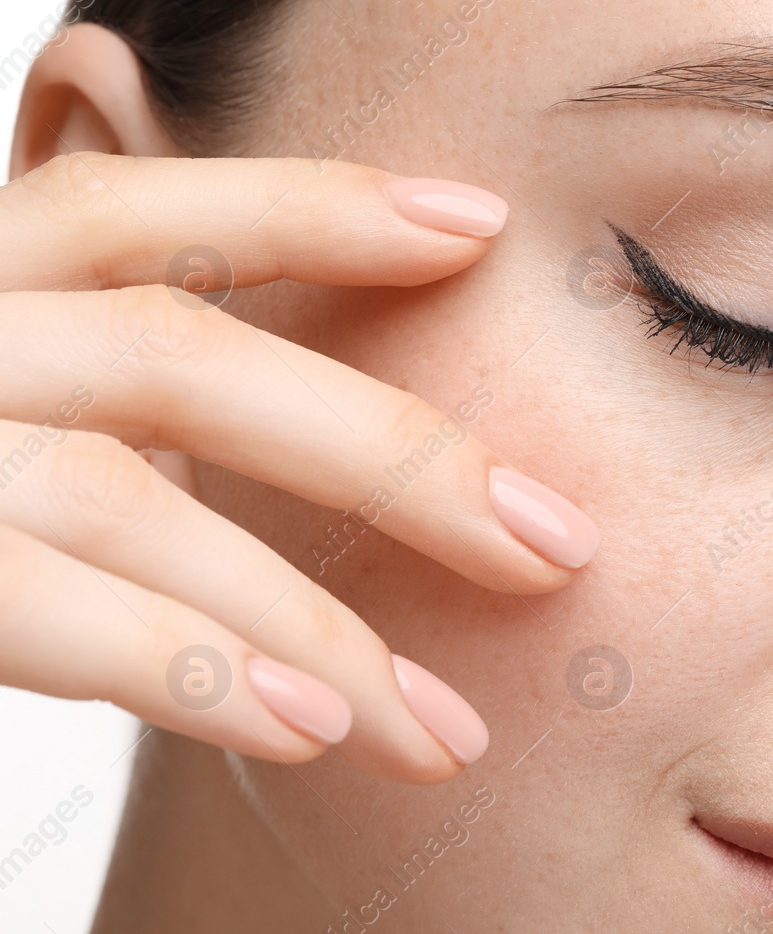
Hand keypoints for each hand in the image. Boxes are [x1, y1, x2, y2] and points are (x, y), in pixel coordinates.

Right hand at [0, 153, 596, 782]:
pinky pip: (38, 606)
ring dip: (311, 615)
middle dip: (391, 455)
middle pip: (191, 358)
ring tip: (443, 729)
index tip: (476, 224)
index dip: (320, 204)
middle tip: (556, 544)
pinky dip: (185, 667)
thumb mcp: (2, 397)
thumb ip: (104, 400)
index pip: (163, 210)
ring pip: (135, 496)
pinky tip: (311, 727)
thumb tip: (296, 489)